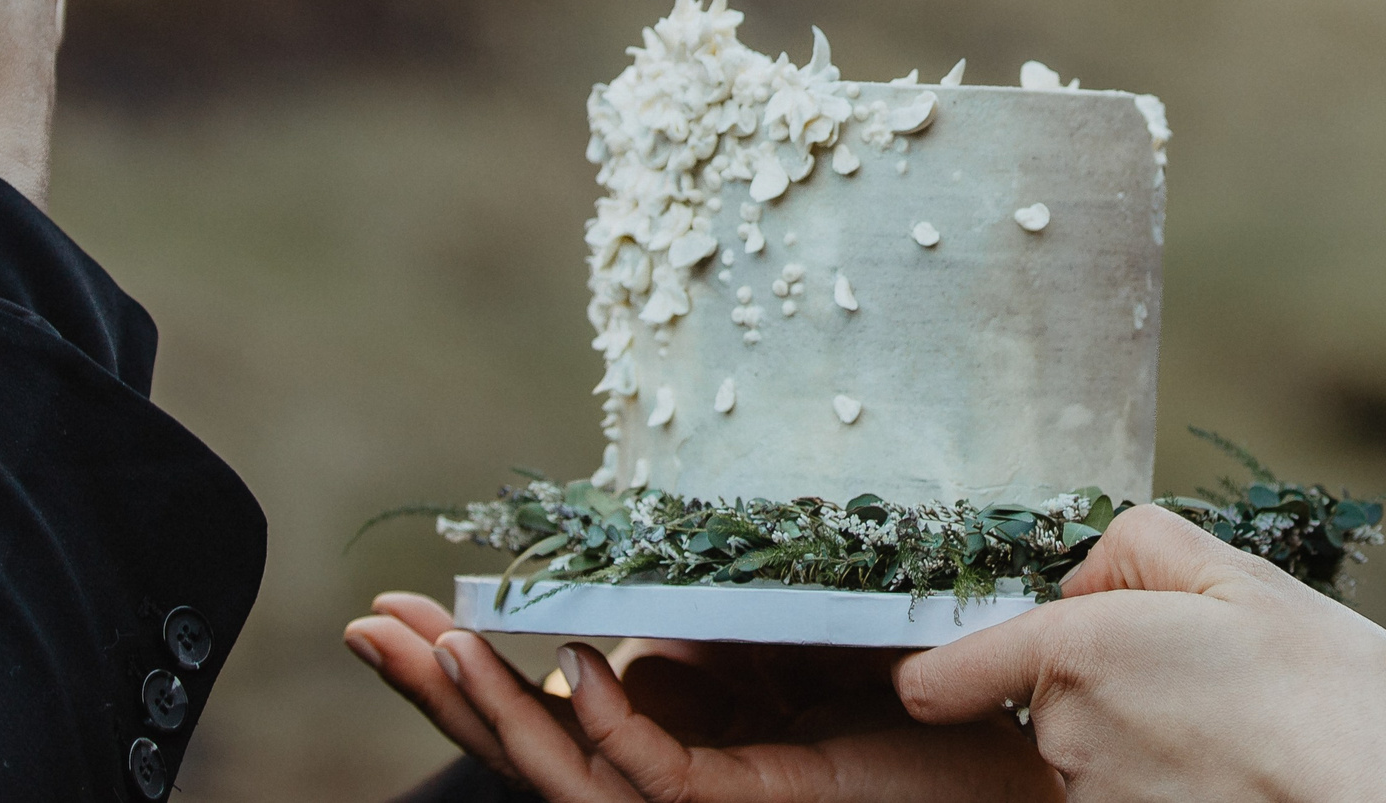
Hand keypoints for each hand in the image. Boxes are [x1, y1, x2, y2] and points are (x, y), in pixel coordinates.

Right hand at [346, 591, 1058, 800]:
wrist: (1020, 754)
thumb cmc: (919, 703)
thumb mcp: (785, 638)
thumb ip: (712, 629)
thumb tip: (635, 602)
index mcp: (674, 739)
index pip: (544, 710)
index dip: (467, 668)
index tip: (400, 608)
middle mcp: (676, 779)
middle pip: (529, 748)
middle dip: (441, 689)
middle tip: (365, 627)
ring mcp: (710, 799)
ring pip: (573, 774)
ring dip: (499, 708)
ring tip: (437, 645)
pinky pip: (664, 779)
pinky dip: (611, 727)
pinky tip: (574, 671)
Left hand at [896, 503, 1385, 802]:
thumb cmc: (1327, 704)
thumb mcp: (1242, 578)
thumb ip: (1144, 547)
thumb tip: (1087, 574)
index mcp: (1072, 653)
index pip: (938, 677)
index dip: (944, 664)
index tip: (968, 660)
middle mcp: (1062, 735)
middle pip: (1038, 700)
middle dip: (1096, 682)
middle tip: (1187, 676)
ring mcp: (1093, 798)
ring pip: (1084, 752)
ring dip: (1133, 736)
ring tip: (1221, 729)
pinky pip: (1121, 791)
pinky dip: (1157, 780)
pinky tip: (1222, 771)